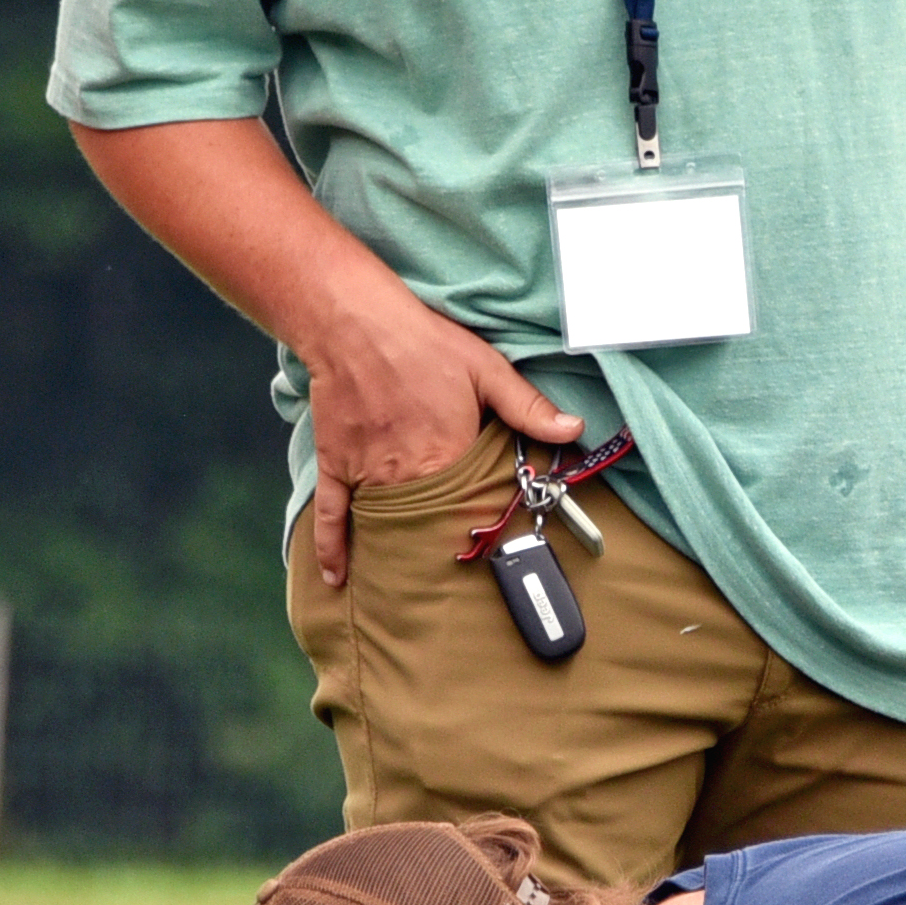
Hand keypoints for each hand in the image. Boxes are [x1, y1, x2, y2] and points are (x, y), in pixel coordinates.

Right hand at [296, 280, 584, 590]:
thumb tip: (575, 430)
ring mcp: (367, 474)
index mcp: (446, 456)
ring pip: (385, 526)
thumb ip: (528, 407)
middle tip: (457, 567)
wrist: (355, 322)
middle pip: (429, 526)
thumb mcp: (487, 368)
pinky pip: (331, 516)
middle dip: (443, 546)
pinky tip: (337, 577)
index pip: (471, 510)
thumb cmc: (423, 342)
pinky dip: (331, 549)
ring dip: (398, 551)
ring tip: (413, 582)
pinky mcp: (336, 465)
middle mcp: (405, 475)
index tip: (499, 548)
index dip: (485, 528)